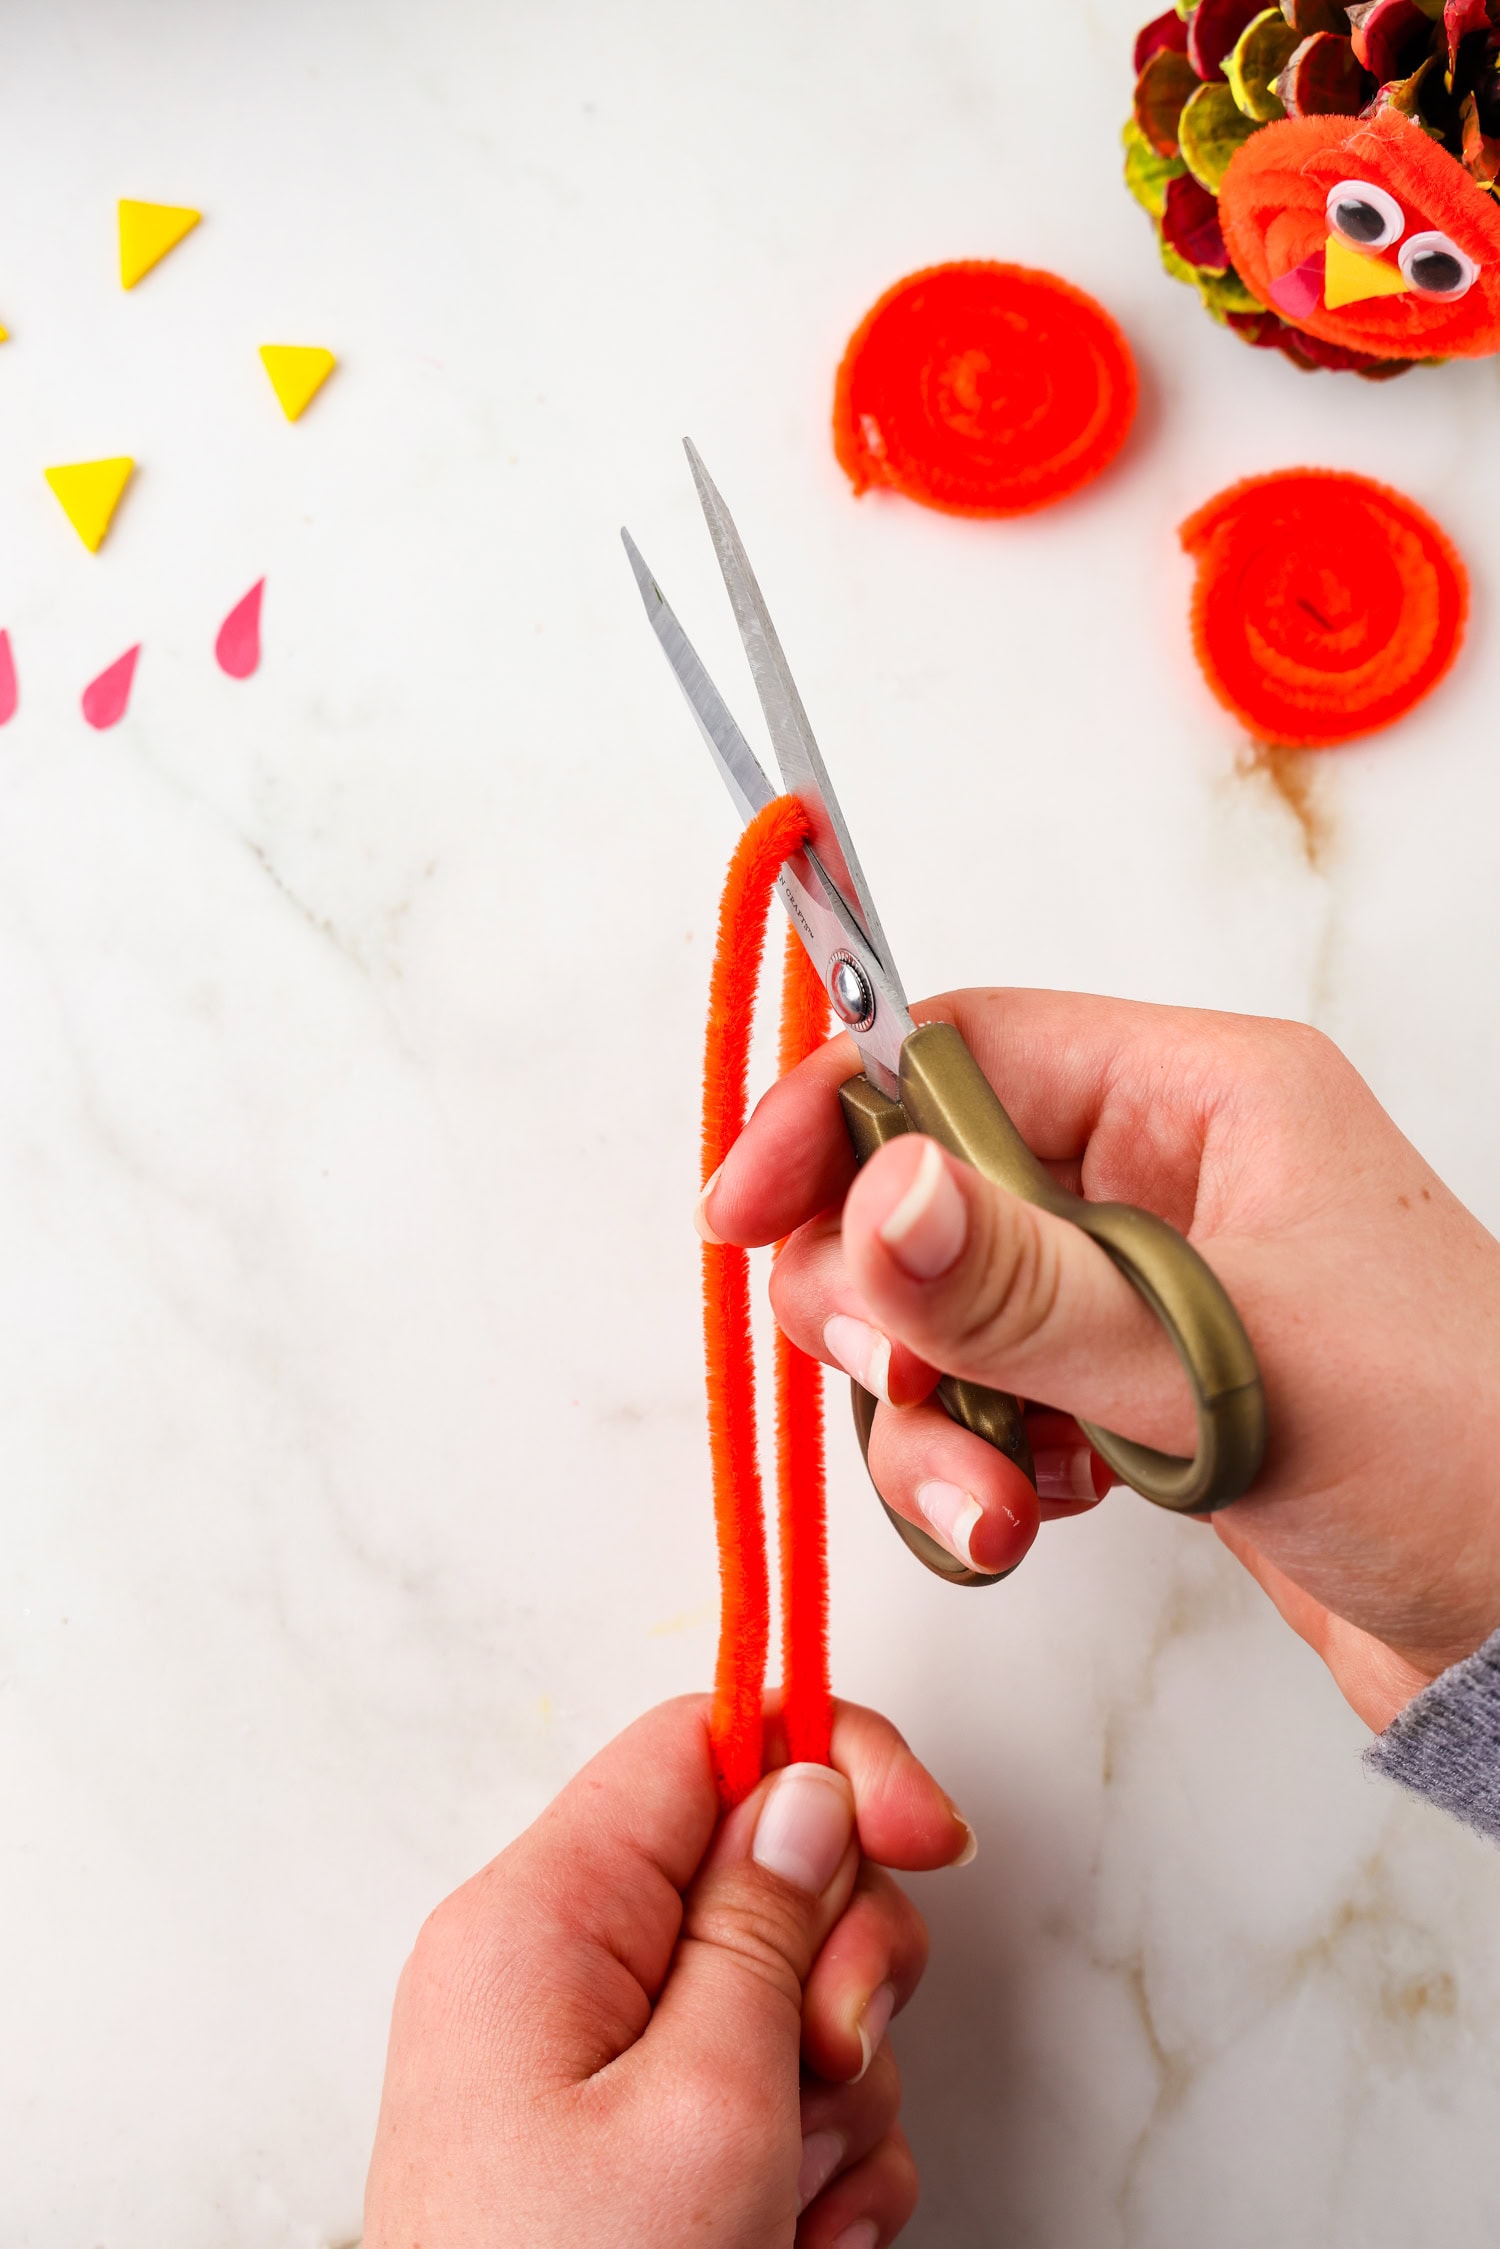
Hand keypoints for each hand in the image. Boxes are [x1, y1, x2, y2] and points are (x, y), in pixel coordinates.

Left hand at [364, 1694, 971, 2248]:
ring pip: (785, 1991)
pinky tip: (791, 2238)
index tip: (932, 1835)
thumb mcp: (702, 2106)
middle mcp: (558, 1969)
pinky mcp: (635, 2146)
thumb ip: (763, 1924)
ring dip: (833, 2090)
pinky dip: (812, 2163)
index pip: (701, 1739)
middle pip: (762, 1864)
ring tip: (789, 2198)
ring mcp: (597, 2064)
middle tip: (820, 2063)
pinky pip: (771, 2094)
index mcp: (541, 1917)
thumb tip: (808, 1789)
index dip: (828, 1759)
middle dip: (838, 1962)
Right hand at [702, 988, 1499, 1731]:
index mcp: (1202, 1096)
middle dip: (882, 1302)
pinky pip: (987, 1399)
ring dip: (929, 1417)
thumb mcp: (1223, 1360)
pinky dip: (974, 1465)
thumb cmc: (1456, 1454)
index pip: (960, 1050)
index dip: (833, 1117)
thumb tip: (873, 1192)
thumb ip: (1028, 1286)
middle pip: (921, 1189)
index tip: (742, 1211)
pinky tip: (1034, 1517)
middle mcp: (1159, 1176)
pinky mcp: (1131, 1394)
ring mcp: (1139, 1291)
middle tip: (900, 1379)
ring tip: (992, 1509)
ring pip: (941, 1314)